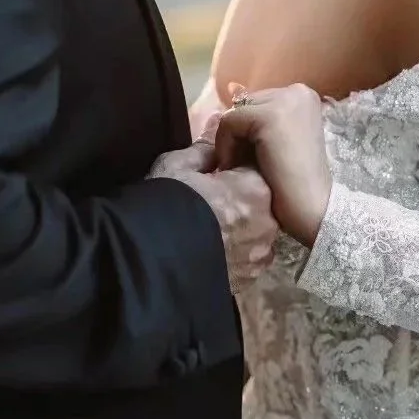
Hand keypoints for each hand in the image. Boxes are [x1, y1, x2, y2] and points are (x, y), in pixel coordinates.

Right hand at [149, 143, 277, 290]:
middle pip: (260, 201)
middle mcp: (267, 221)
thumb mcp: (177, 166)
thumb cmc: (165, 205)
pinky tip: (215, 252)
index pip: (254, 167)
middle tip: (212, 204)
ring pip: (257, 232)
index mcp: (254, 187)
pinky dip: (238, 254)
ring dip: (242, 228)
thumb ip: (203, 151)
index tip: (215, 177)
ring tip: (213, 231)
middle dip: (241, 200)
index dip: (234, 170)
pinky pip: (250, 258)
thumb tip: (216, 138)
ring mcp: (259, 254)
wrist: (150, 261)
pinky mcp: (250, 279)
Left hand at [215, 84, 332, 248]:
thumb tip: (230, 88)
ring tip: (240, 168)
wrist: (313, 208)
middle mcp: (297, 91)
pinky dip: (225, 147)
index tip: (253, 157)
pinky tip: (235, 167)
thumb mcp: (278, 140)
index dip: (248, 131)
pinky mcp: (269, 115)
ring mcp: (285, 101)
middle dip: (239, 135)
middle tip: (245, 164)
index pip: (258, 102)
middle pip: (245, 105)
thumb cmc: (296, 181)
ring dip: (230, 142)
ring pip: (234, 114)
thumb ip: (258, 119)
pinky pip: (229, 123)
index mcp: (304, 96)